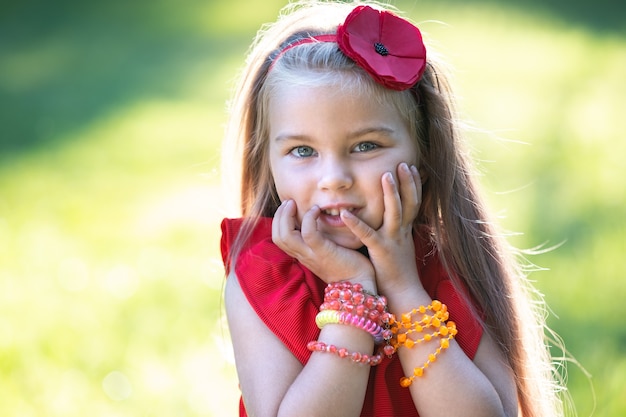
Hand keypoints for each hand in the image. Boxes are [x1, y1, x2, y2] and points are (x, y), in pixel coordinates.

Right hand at [272, 199, 375, 286]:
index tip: (288, 208)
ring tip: (295, 204)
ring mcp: (311, 254)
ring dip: (287, 215)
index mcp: (302, 255)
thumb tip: (318, 224)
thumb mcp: (327, 252)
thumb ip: (319, 241)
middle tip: (288, 202)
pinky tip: (316, 210)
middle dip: (279, 216)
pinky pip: (308, 232)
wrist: (359, 284)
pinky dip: (308, 218)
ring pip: (285, 235)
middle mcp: (303, 255)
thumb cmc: (348, 266)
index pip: (279, 239)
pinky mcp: (323, 251)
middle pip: (277, 236)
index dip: (279, 221)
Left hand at [340, 163, 422, 294]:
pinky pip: (368, 235)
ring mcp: (392, 240)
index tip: (410, 166)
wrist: (403, 293)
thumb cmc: (397, 270)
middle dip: (407, 182)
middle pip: (409, 202)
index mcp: (405, 230)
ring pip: (395, 213)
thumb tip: (391, 216)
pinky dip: (356, 224)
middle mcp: (402, 232)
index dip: (414, 184)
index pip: (413, 202)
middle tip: (403, 163)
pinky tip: (345, 214)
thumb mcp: (399, 245)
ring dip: (391, 194)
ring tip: (385, 175)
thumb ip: (395, 229)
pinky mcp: (380, 251)